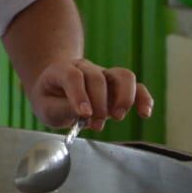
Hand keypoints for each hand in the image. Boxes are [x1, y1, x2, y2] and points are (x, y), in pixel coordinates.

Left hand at [30, 58, 152, 128]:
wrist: (56, 92)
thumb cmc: (50, 100)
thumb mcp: (46, 107)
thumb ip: (62, 109)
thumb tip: (83, 114)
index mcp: (62, 70)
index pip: (73, 76)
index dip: (80, 94)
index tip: (84, 114)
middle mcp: (85, 68)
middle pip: (98, 78)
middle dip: (99, 103)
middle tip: (95, 124)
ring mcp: (104, 75)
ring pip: (123, 76)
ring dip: (123, 98)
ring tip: (117, 117)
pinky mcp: (118, 86)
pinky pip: (136, 87)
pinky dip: (143, 99)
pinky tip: (145, 113)